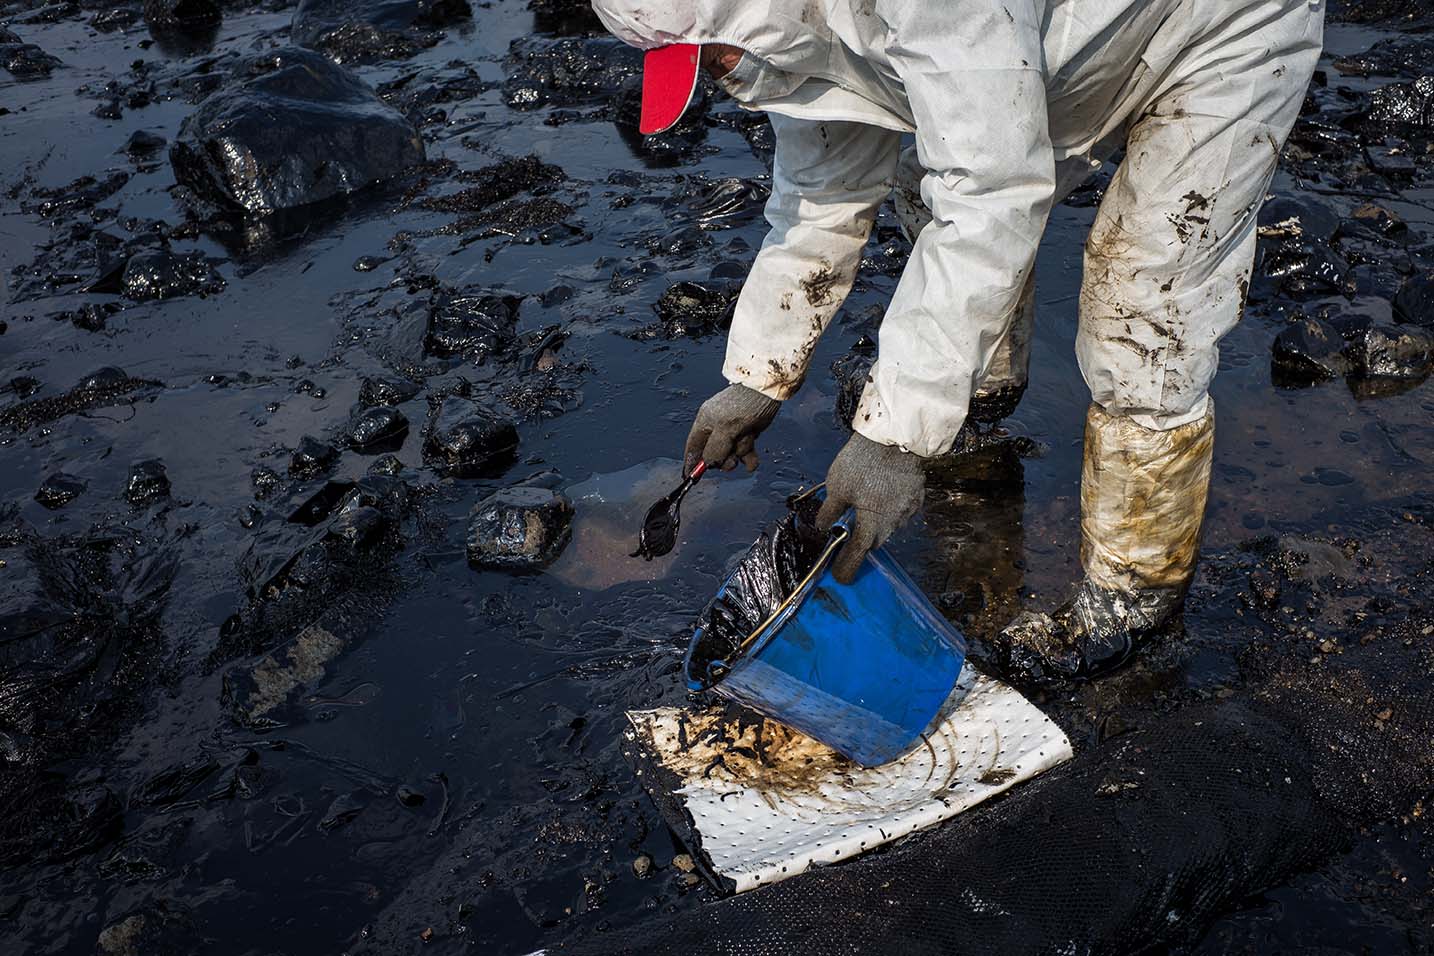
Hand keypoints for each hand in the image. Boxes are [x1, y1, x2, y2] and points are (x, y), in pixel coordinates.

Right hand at [683, 384, 780, 474]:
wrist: (767, 392)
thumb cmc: (744, 404)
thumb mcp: (726, 428)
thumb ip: (715, 448)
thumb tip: (709, 463)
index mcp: (705, 422)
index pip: (693, 447)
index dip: (691, 463)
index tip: (689, 477)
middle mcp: (717, 428)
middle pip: (713, 455)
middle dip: (724, 460)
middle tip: (732, 461)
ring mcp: (732, 432)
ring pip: (731, 454)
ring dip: (740, 454)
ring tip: (748, 443)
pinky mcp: (746, 433)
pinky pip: (744, 453)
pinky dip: (749, 459)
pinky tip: (752, 461)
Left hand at [815, 432, 925, 584]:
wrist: (895, 437)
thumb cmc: (862, 462)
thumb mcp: (837, 487)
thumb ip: (830, 511)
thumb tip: (822, 527)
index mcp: (872, 523)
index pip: (858, 554)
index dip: (848, 566)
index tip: (840, 577)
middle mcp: (893, 522)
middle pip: (874, 540)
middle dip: (860, 544)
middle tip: (847, 539)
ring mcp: (908, 509)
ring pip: (888, 525)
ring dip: (875, 523)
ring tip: (863, 510)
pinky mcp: (916, 495)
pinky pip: (900, 510)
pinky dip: (888, 509)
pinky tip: (881, 496)